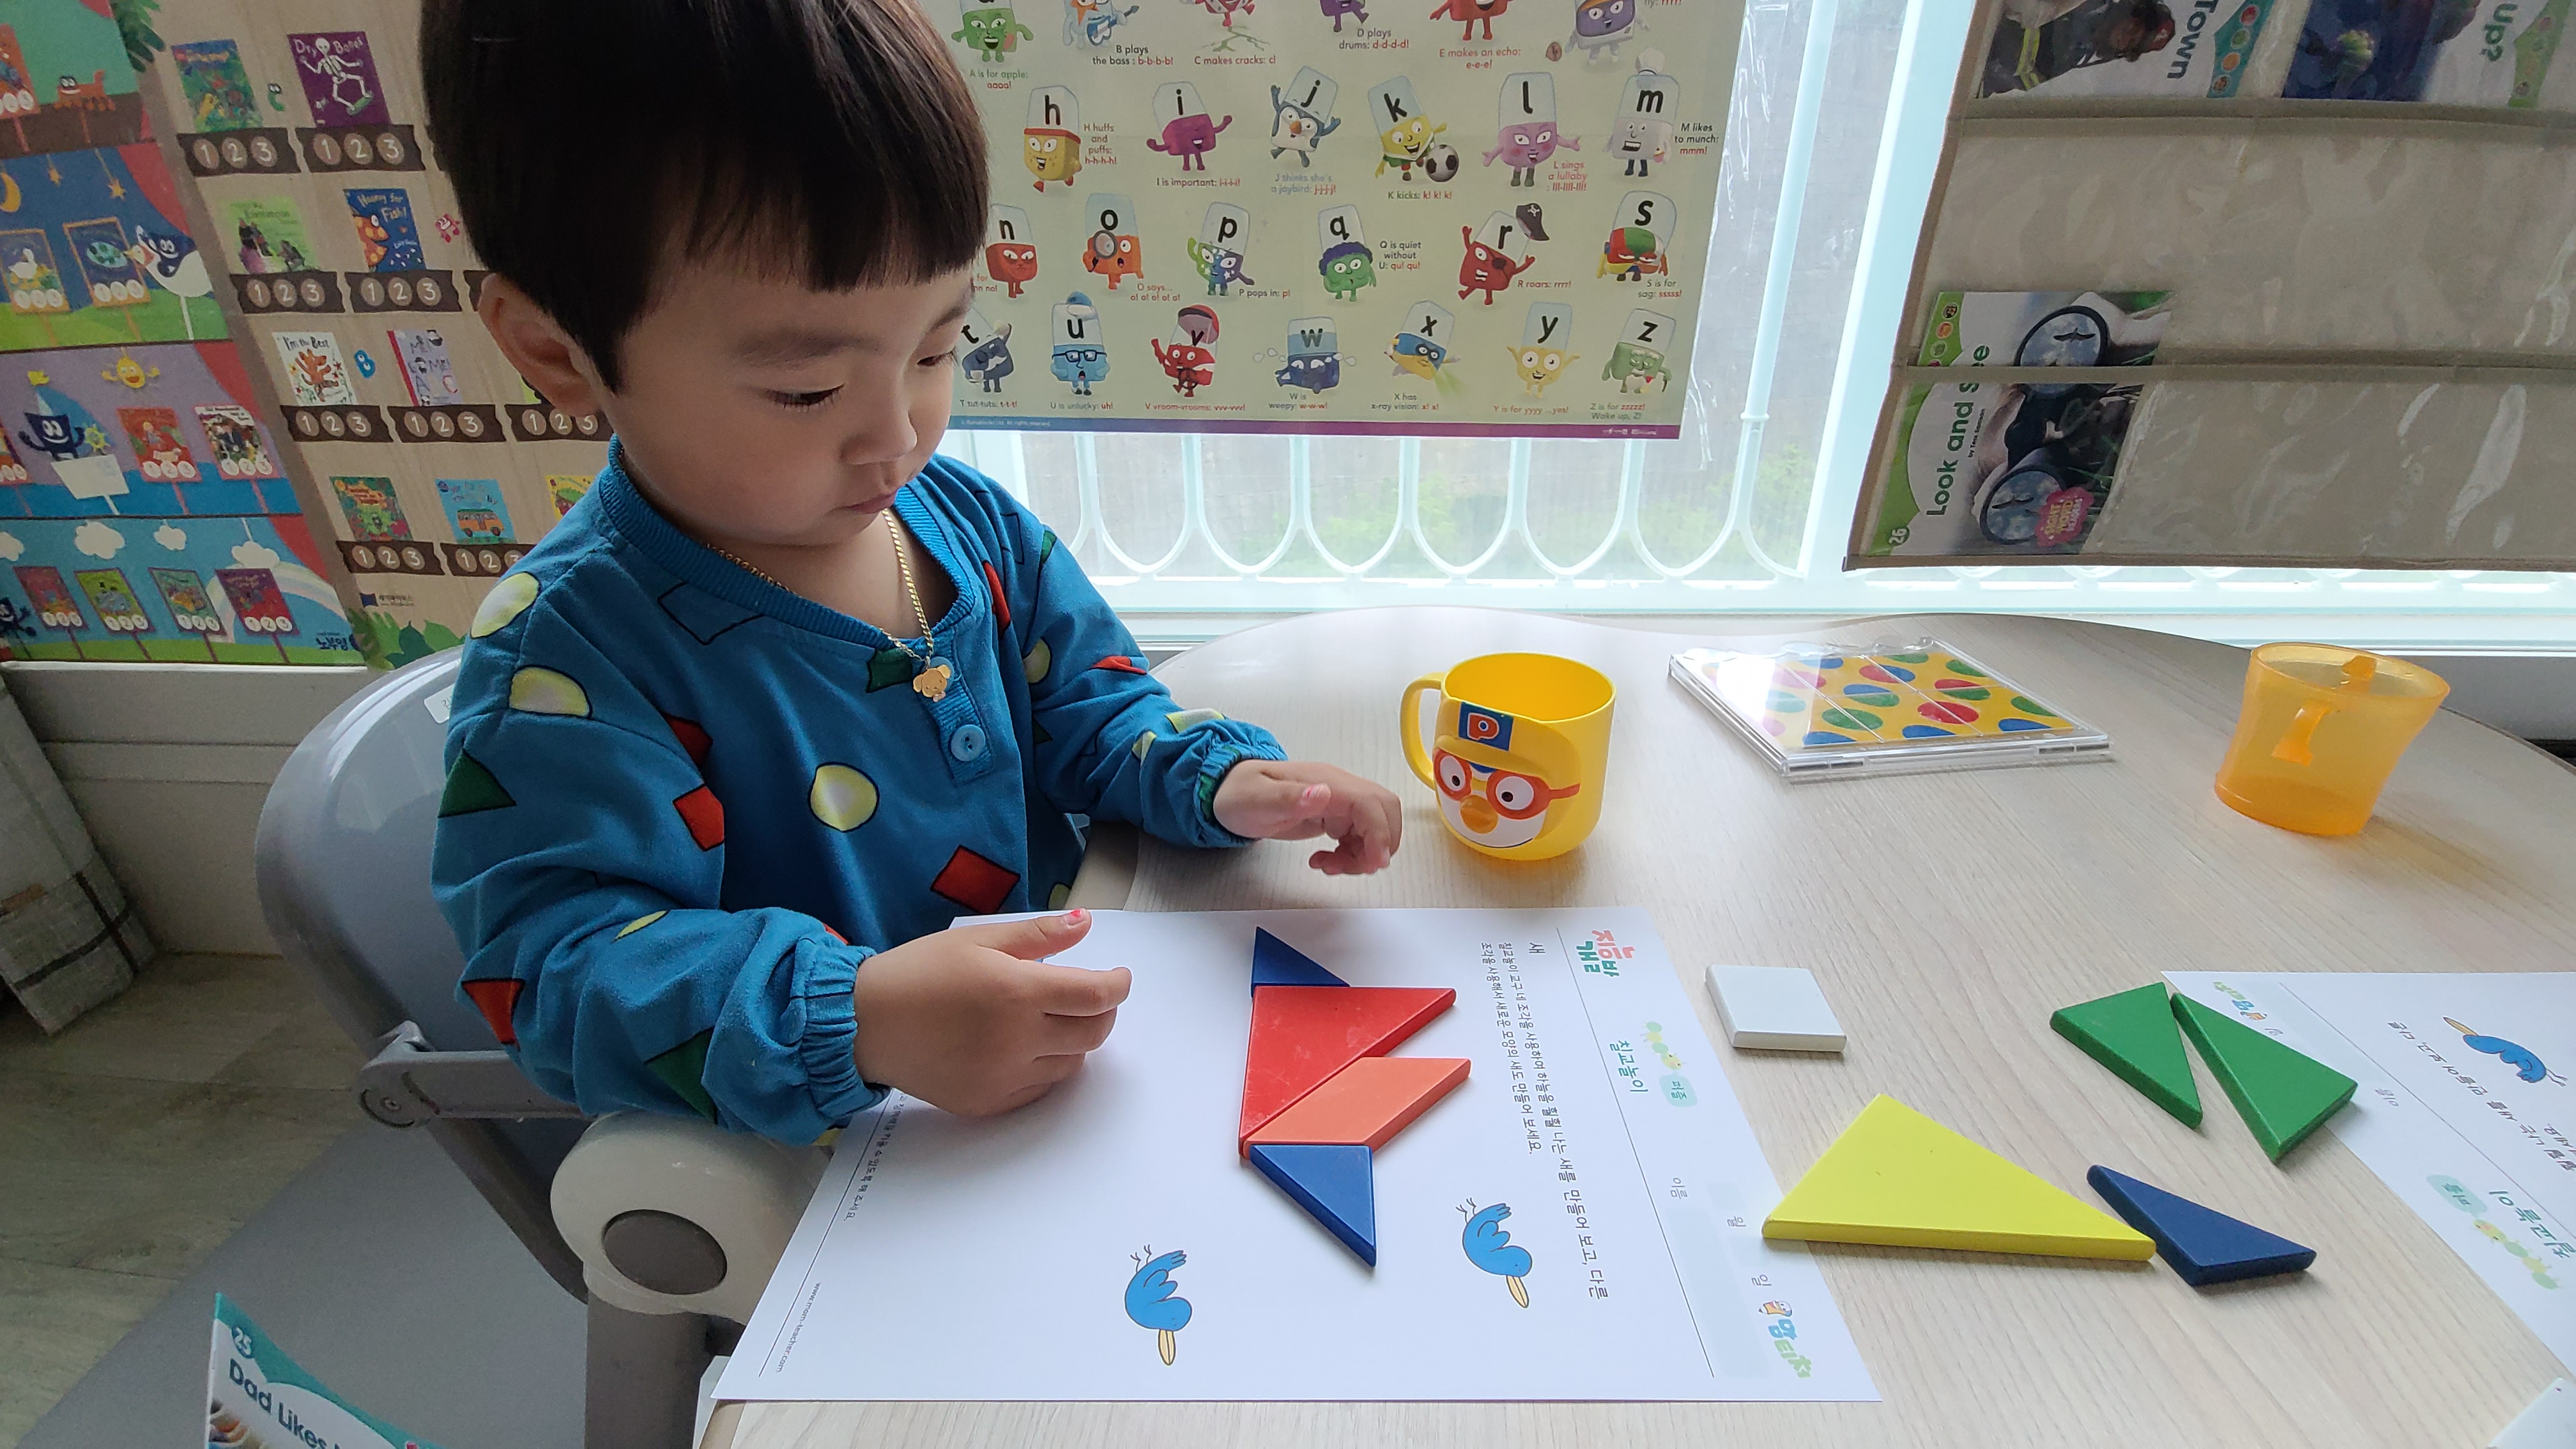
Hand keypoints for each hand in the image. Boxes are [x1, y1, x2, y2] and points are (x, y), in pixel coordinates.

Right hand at [850, 909, 1129, 1116]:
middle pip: (1093, 1033)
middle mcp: (1017, 1040)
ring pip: (1071, 1064)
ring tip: (1050, 1019)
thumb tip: (1086, 924)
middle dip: (1102, 1012)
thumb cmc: (918, 972)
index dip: (1118, 985)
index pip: (1096, 996)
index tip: (1118, 977)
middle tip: (1089, 996)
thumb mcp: (978, 939)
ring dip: (1075, 1040)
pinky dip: (1046, 1067)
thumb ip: (1038, 935)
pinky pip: (1040, 1088)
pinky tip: (1026, 1047)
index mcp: (1017, 992)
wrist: (864, 1024)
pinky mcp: (989, 1103)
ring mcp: (1004, 1077)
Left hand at [1212, 758, 1402, 875]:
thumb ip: (1289, 797)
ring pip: (1374, 827)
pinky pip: (1358, 836)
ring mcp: (1338, 803)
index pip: (1371, 804)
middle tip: (1351, 868)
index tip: (1373, 864)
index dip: (1380, 834)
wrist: (1226, 794)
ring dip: (1362, 854)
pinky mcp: (1333, 816)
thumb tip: (1324, 793)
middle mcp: (1339, 789)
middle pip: (1384, 812)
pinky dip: (1351, 855)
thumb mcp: (1257, 799)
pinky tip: (1323, 861)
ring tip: (1327, 866)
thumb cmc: (1239, 795)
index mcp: (1327, 782)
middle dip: (1379, 845)